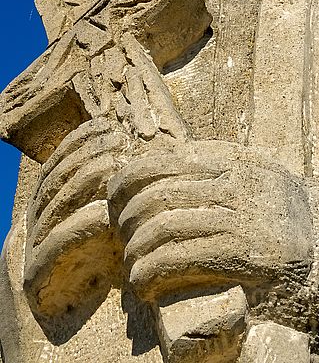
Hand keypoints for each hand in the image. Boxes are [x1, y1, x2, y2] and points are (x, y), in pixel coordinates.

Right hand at [23, 117, 126, 316]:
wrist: (86, 361)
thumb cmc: (112, 303)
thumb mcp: (113, 242)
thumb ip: (116, 210)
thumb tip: (143, 169)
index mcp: (46, 219)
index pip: (57, 169)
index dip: (79, 143)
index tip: (109, 128)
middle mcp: (30, 235)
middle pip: (52, 183)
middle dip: (84, 156)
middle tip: (116, 143)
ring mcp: (25, 262)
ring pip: (49, 209)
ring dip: (82, 183)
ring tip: (114, 167)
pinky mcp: (28, 292)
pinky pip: (48, 249)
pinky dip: (77, 227)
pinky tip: (106, 216)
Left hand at [108, 139, 312, 302]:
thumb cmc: (277, 213)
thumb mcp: (252, 175)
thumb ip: (214, 167)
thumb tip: (155, 169)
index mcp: (233, 158)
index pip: (164, 159)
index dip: (128, 178)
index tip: (115, 198)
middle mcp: (236, 182)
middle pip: (157, 194)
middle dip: (126, 218)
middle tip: (122, 236)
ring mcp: (241, 216)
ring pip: (163, 226)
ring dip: (135, 250)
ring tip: (131, 264)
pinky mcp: (243, 253)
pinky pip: (179, 258)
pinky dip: (151, 271)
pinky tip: (144, 282)